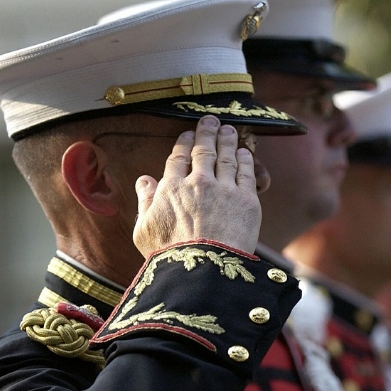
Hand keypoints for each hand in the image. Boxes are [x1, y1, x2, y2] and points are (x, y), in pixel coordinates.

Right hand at [133, 116, 260, 254]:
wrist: (203, 269)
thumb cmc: (170, 256)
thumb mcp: (144, 230)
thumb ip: (144, 202)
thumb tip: (144, 180)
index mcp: (171, 188)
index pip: (178, 158)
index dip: (183, 143)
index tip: (187, 135)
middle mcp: (198, 182)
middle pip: (203, 150)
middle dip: (207, 132)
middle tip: (211, 121)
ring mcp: (224, 189)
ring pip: (226, 157)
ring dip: (228, 140)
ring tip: (229, 130)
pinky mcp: (246, 200)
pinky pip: (246, 172)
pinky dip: (245, 159)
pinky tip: (244, 152)